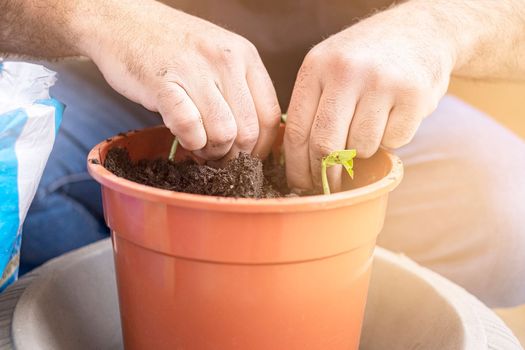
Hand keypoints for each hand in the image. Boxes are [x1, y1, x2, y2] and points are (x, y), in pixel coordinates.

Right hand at [82, 1, 280, 160]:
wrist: (121, 20)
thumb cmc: (172, 48)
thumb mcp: (219, 57)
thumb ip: (240, 90)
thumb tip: (254, 141)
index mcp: (246, 55)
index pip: (271, 116)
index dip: (261, 148)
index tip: (245, 158)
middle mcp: (226, 60)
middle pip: (249, 132)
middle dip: (233, 155)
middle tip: (215, 155)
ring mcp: (195, 69)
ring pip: (224, 134)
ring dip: (210, 152)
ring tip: (198, 146)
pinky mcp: (163, 82)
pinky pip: (190, 129)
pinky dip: (189, 144)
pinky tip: (183, 139)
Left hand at [284, 6, 454, 191]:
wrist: (423, 30)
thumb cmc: (367, 59)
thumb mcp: (329, 67)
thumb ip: (312, 106)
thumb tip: (298, 163)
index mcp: (316, 66)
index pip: (296, 131)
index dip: (296, 167)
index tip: (300, 184)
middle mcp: (346, 71)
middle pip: (325, 146)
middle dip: (325, 175)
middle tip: (330, 186)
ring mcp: (381, 81)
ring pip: (360, 148)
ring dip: (363, 151)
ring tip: (369, 128)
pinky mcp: (413, 94)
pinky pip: (393, 141)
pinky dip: (391, 140)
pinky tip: (393, 116)